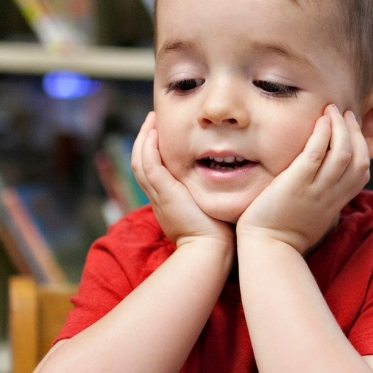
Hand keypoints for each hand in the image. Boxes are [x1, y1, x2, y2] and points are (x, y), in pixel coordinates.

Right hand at [129, 112, 233, 250]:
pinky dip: (148, 147)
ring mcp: (159, 196)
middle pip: (141, 164)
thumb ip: (214, 197)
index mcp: (168, 203)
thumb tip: (232, 185)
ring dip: (144, 138)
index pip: (154, 173)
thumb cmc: (219, 237)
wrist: (210, 252)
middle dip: (145, 140)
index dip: (154, 153)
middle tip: (152, 120)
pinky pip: (149, 165)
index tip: (162, 136)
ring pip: (140, 162)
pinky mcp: (164, 193)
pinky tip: (155, 131)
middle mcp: (158, 199)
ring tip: (152, 119)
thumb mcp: (212, 212)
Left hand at [238, 105, 369, 253]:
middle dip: (355, 132)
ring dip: (341, 127)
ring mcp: (316, 189)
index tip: (351, 130)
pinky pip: (316, 153)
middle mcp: (332, 195)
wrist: (268, 249)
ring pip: (342, 152)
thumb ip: (323, 199)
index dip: (361, 147)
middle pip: (358, 158)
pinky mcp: (296, 183)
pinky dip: (323, 133)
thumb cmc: (285, 235)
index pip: (362, 171)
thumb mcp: (314, 217)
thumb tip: (325, 185)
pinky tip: (321, 120)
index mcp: (337, 202)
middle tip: (345, 114)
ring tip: (332, 110)